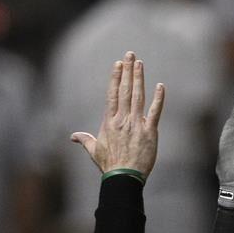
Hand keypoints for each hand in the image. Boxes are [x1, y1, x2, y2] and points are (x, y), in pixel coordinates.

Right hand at [72, 51, 164, 177]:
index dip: (115, 77)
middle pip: (125, 90)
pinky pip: (155, 112)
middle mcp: (122, 119)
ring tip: (140, 63)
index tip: (118, 64)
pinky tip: (160, 86)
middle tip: (130, 54)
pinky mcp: (149, 132)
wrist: (124, 178)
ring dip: (139, 78)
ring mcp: (136, 124)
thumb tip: (73, 136)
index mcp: (109, 122)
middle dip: (128, 71)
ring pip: (138, 96)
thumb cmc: (109, 166)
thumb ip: (84, 140)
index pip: (112, 94)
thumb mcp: (94, 151)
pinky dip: (158, 99)